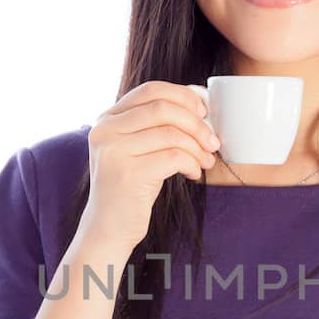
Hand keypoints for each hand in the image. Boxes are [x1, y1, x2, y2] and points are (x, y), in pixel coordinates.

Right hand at [82, 81, 220, 251]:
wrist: (108, 228)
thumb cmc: (131, 187)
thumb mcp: (135, 148)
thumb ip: (154, 126)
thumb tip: (198, 104)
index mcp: (107, 119)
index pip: (150, 90)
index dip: (182, 96)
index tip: (203, 112)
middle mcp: (106, 131)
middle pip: (163, 108)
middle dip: (196, 123)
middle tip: (212, 141)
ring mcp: (114, 152)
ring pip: (172, 134)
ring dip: (198, 147)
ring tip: (205, 161)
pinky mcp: (129, 174)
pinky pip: (174, 157)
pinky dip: (191, 164)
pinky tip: (192, 173)